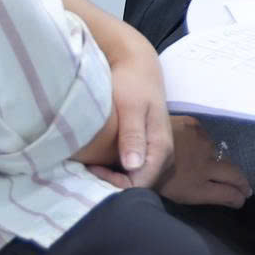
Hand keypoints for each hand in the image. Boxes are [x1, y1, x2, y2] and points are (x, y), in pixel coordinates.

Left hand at [88, 34, 174, 189]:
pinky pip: (136, 171)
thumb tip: (133, 165)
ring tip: (92, 166)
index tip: (92, 168)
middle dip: (113, 184)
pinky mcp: (150, 151)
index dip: (114, 183)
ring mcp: (159, 155)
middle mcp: (165, 156)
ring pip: (137, 180)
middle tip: (88, 168)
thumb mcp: (130, 107)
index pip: (139, 184)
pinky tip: (101, 161)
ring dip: (115, 178)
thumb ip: (132, 135)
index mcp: (162, 148)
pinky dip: (118, 171)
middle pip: (139, 186)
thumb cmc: (132, 85)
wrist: (139, 68)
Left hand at [152, 115, 252, 208]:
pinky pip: (205, 137)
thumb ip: (193, 194)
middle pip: (234, 175)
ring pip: (219, 154)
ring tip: (217, 168)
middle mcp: (205, 165)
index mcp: (196, 186)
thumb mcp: (170, 195)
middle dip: (242, 184)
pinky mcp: (194, 126)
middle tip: (245, 189)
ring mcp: (202, 143)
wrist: (128, 144)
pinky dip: (203, 145)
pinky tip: (197, 148)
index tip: (241, 199)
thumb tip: (209, 194)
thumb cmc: (144, 178)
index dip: (237, 197)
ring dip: (220, 162)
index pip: (228, 194)